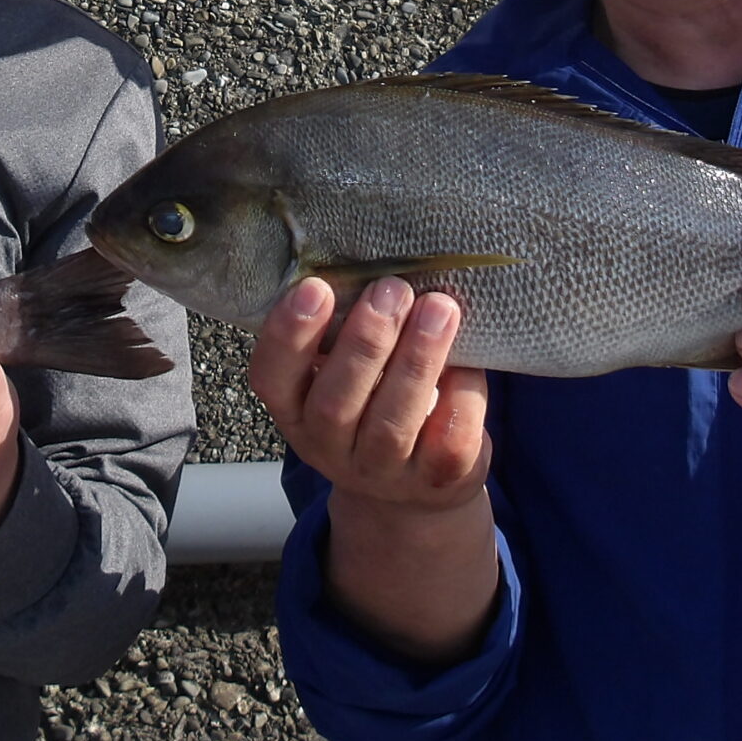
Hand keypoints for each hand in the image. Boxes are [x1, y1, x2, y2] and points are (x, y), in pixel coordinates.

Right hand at [249, 276, 498, 664]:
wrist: (412, 485)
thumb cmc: (371, 398)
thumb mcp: (341, 369)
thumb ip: (342, 328)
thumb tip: (372, 256)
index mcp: (294, 409)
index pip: (271, 378)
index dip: (288, 335)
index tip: (316, 287)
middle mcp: (329, 447)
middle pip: (336, 402)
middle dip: (366, 341)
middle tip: (392, 288)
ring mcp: (383, 471)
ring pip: (394, 423)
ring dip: (417, 360)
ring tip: (440, 308)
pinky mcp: (437, 481)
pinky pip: (448, 441)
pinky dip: (462, 396)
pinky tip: (470, 360)